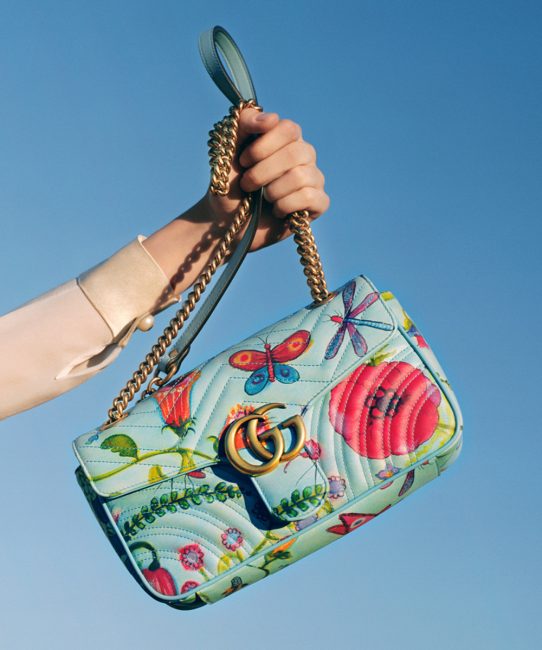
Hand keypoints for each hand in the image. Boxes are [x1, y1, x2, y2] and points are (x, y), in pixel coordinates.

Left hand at [203, 106, 329, 251]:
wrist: (227, 223)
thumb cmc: (229, 186)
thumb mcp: (228, 151)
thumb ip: (244, 125)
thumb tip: (272, 118)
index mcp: (285, 138)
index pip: (289, 129)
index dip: (264, 146)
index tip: (243, 161)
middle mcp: (304, 155)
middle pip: (296, 153)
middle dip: (263, 172)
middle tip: (247, 185)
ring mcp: (314, 179)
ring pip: (301, 177)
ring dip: (272, 191)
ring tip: (263, 198)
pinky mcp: (318, 204)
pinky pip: (310, 198)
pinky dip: (285, 206)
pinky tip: (277, 210)